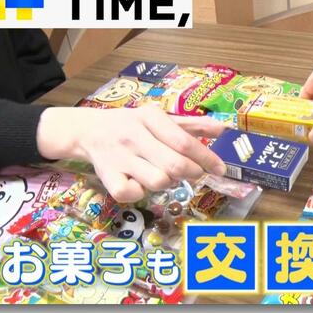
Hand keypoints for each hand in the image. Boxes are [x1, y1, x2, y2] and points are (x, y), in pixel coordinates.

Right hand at [36, 105, 226, 202]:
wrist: (88, 130)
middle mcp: (134, 136)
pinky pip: (133, 194)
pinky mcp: (107, 177)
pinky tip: (140, 182)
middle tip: (195, 173)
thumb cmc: (132, 125)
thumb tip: (224, 129)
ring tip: (163, 174)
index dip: (207, 158)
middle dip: (192, 173)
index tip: (220, 169)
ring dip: (167, 182)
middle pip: (175, 165)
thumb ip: (191, 125)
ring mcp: (119, 158)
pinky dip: (141, 192)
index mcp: (150, 117)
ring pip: (158, 181)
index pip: (184, 142)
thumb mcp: (160, 118)